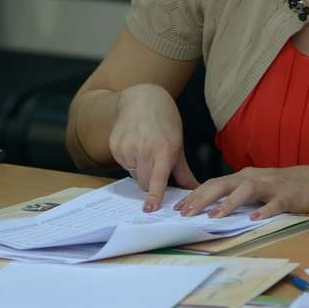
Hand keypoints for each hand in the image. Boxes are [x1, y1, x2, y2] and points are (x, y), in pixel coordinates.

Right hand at [109, 83, 197, 211]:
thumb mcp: (178, 144)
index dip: (154, 194)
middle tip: (155, 167)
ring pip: (132, 174)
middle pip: (143, 182)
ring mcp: (127, 147)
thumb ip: (183, 171)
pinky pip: (122, 164)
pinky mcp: (114, 145)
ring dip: (139, 169)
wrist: (143, 99)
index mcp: (164, 149)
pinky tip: (135, 145)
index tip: (150, 208)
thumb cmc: (165, 122)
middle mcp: (144, 148)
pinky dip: (129, 161)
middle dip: (149, 182)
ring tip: (145, 150)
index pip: (158, 177)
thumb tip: (194, 190)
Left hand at [173, 163, 308, 218]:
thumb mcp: (259, 185)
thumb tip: (212, 205)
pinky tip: (255, 219)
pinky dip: (264, 210)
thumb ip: (239, 192)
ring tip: (214, 216)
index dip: (196, 194)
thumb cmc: (285, 185)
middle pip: (224, 184)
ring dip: (229, 203)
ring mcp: (273, 186)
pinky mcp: (289, 196)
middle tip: (186, 213)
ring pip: (247, 190)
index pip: (215, 183)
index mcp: (246, 176)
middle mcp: (255, 178)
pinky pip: (275, 203)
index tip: (179, 208)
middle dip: (203, 198)